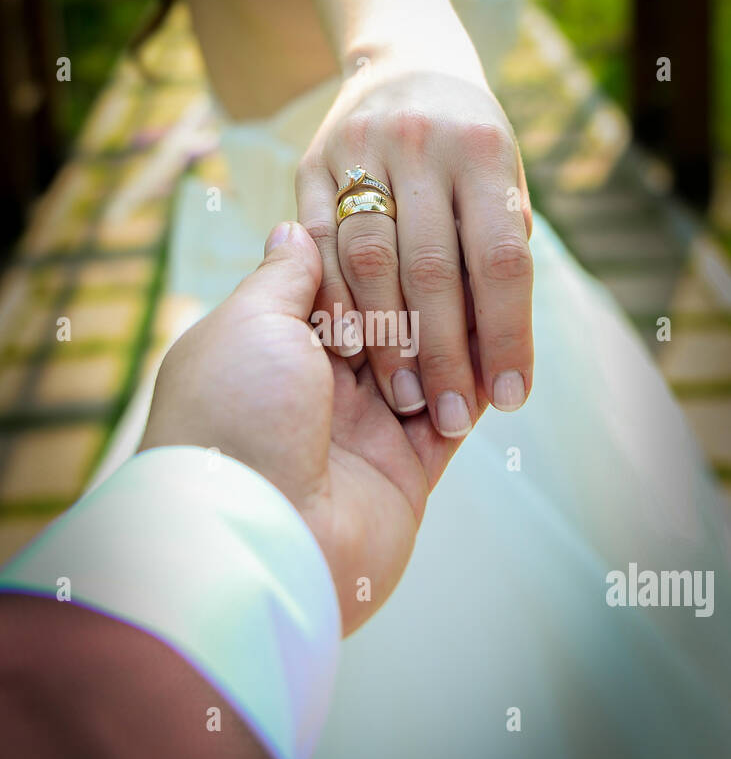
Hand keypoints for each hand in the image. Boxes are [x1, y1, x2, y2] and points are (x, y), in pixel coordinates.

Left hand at [140, 222, 486, 633]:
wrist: (256, 538)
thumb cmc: (235, 419)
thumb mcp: (249, 326)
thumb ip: (283, 278)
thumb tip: (291, 230)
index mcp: (267, 349)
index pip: (332, 287)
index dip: (371, 256)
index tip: (412, 220)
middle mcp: (312, 390)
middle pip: (383, 323)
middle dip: (420, 293)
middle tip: (462, 249)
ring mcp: (359, 434)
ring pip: (423, 368)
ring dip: (454, 337)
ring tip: (492, 288)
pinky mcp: (402, 476)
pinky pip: (449, 423)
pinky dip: (473, 391)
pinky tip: (499, 350)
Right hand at [296, 49, 533, 438]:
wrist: (403, 63)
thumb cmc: (467, 150)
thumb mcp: (500, 182)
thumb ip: (498, 254)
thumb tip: (498, 358)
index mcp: (484, 149)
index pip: (500, 259)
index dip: (506, 335)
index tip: (510, 399)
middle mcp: (423, 144)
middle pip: (432, 268)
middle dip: (442, 354)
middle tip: (450, 416)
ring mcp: (360, 150)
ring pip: (369, 262)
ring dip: (387, 341)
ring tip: (404, 399)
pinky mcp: (310, 164)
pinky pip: (317, 248)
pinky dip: (334, 305)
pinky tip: (351, 353)